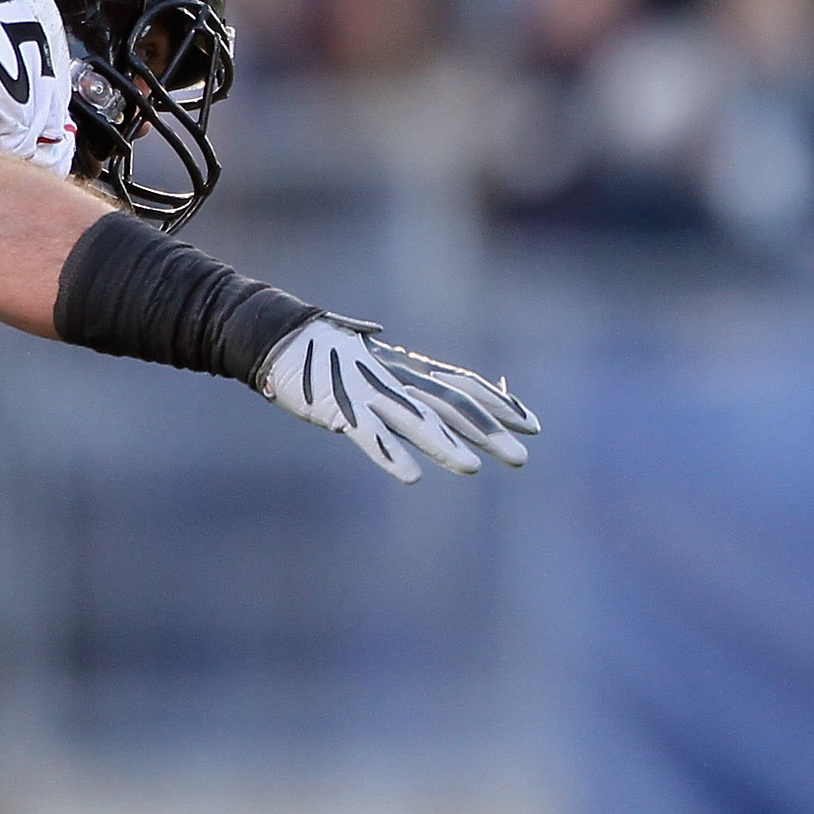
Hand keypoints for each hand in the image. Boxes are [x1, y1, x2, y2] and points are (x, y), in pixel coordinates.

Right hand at [260, 316, 538, 484]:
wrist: (280, 336)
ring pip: (415, 420)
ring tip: (471, 469)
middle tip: (523, 459)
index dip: (500, 404)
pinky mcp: (339, 409)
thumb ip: (409, 388)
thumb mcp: (379, 372)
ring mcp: (369, 393)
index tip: (533, 426)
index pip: (464, 386)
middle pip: (452, 405)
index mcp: (409, 371)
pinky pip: (368, 435)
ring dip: (444, 445)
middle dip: (489, 431)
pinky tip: (410, 477)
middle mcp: (398, 380)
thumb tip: (440, 407)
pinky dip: (389, 455)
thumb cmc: (331, 359)